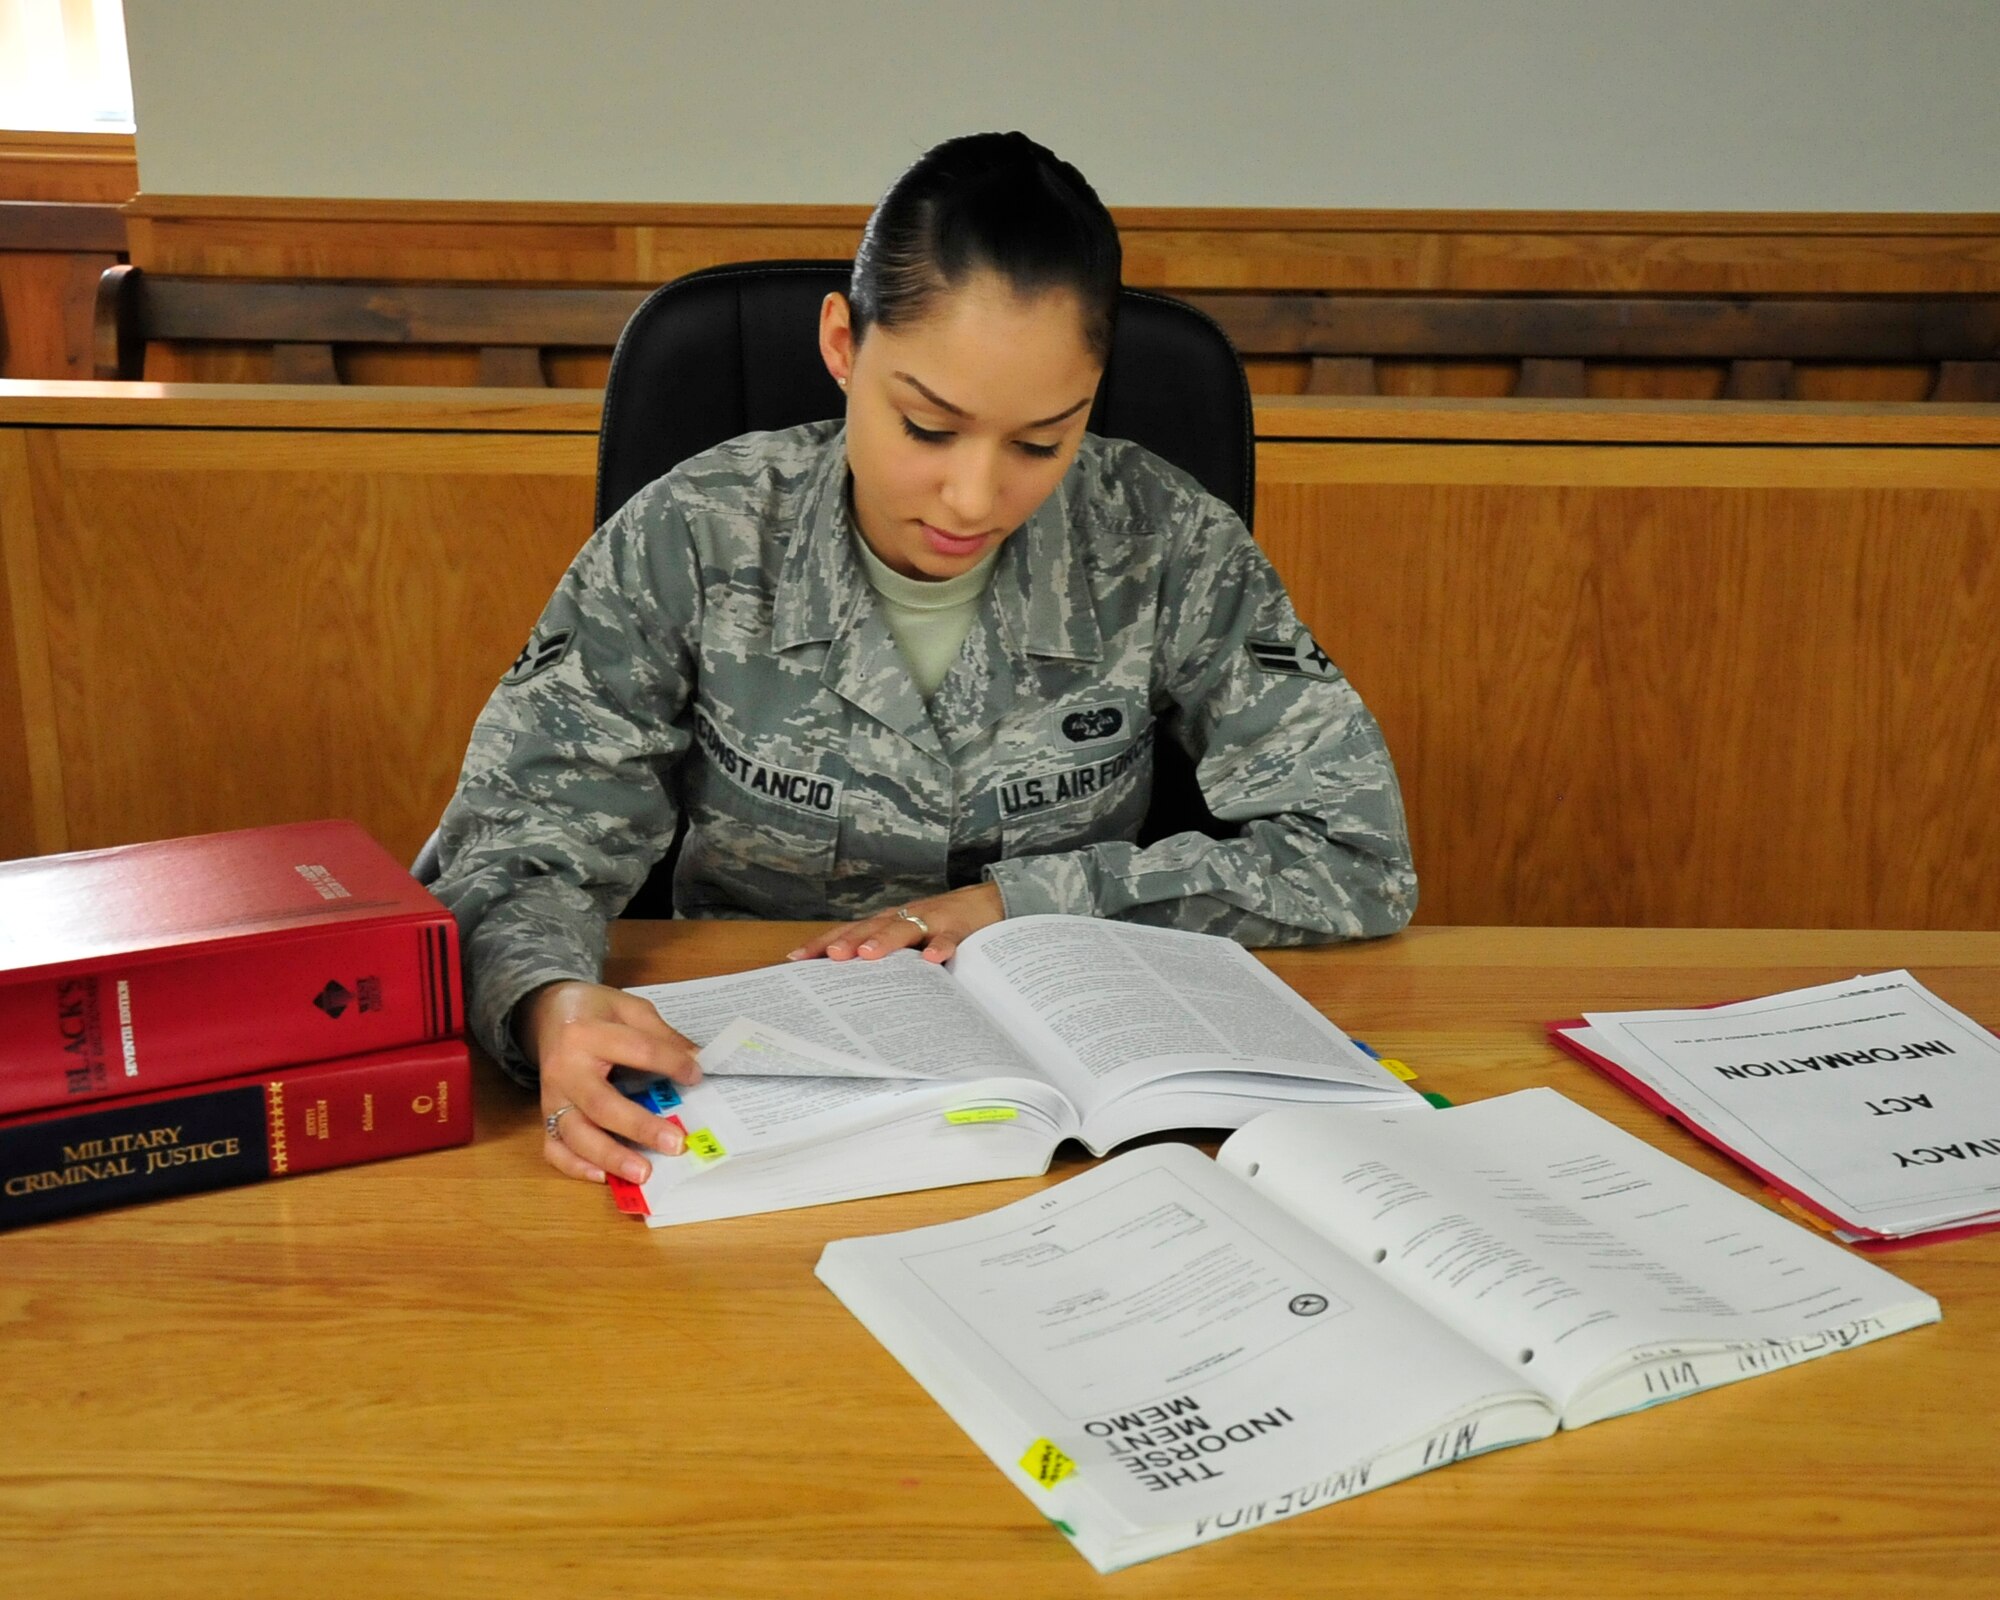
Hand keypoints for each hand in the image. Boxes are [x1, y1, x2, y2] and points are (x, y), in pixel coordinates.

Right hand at [517, 980, 699, 1184]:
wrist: (546, 1014)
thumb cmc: (593, 1011)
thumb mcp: (628, 1007)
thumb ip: (660, 1034)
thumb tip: (696, 1061)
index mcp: (587, 1033)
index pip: (636, 1051)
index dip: (670, 1063)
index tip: (697, 1075)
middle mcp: (565, 1069)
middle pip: (602, 1104)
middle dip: (640, 1127)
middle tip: (676, 1144)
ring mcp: (552, 1097)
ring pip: (576, 1134)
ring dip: (611, 1157)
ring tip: (643, 1173)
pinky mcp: (545, 1116)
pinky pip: (554, 1147)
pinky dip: (574, 1166)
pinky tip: (603, 1177)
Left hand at [787, 882, 1006, 965]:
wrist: (986, 902)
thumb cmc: (938, 927)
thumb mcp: (908, 938)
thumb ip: (884, 957)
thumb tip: (847, 987)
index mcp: (886, 922)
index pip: (849, 932)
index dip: (823, 944)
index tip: (796, 960)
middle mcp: (903, 918)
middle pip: (870, 928)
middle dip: (849, 942)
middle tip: (830, 957)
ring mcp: (930, 921)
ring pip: (904, 929)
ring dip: (885, 940)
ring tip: (867, 954)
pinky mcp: (959, 929)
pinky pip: (948, 939)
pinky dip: (940, 947)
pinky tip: (930, 960)